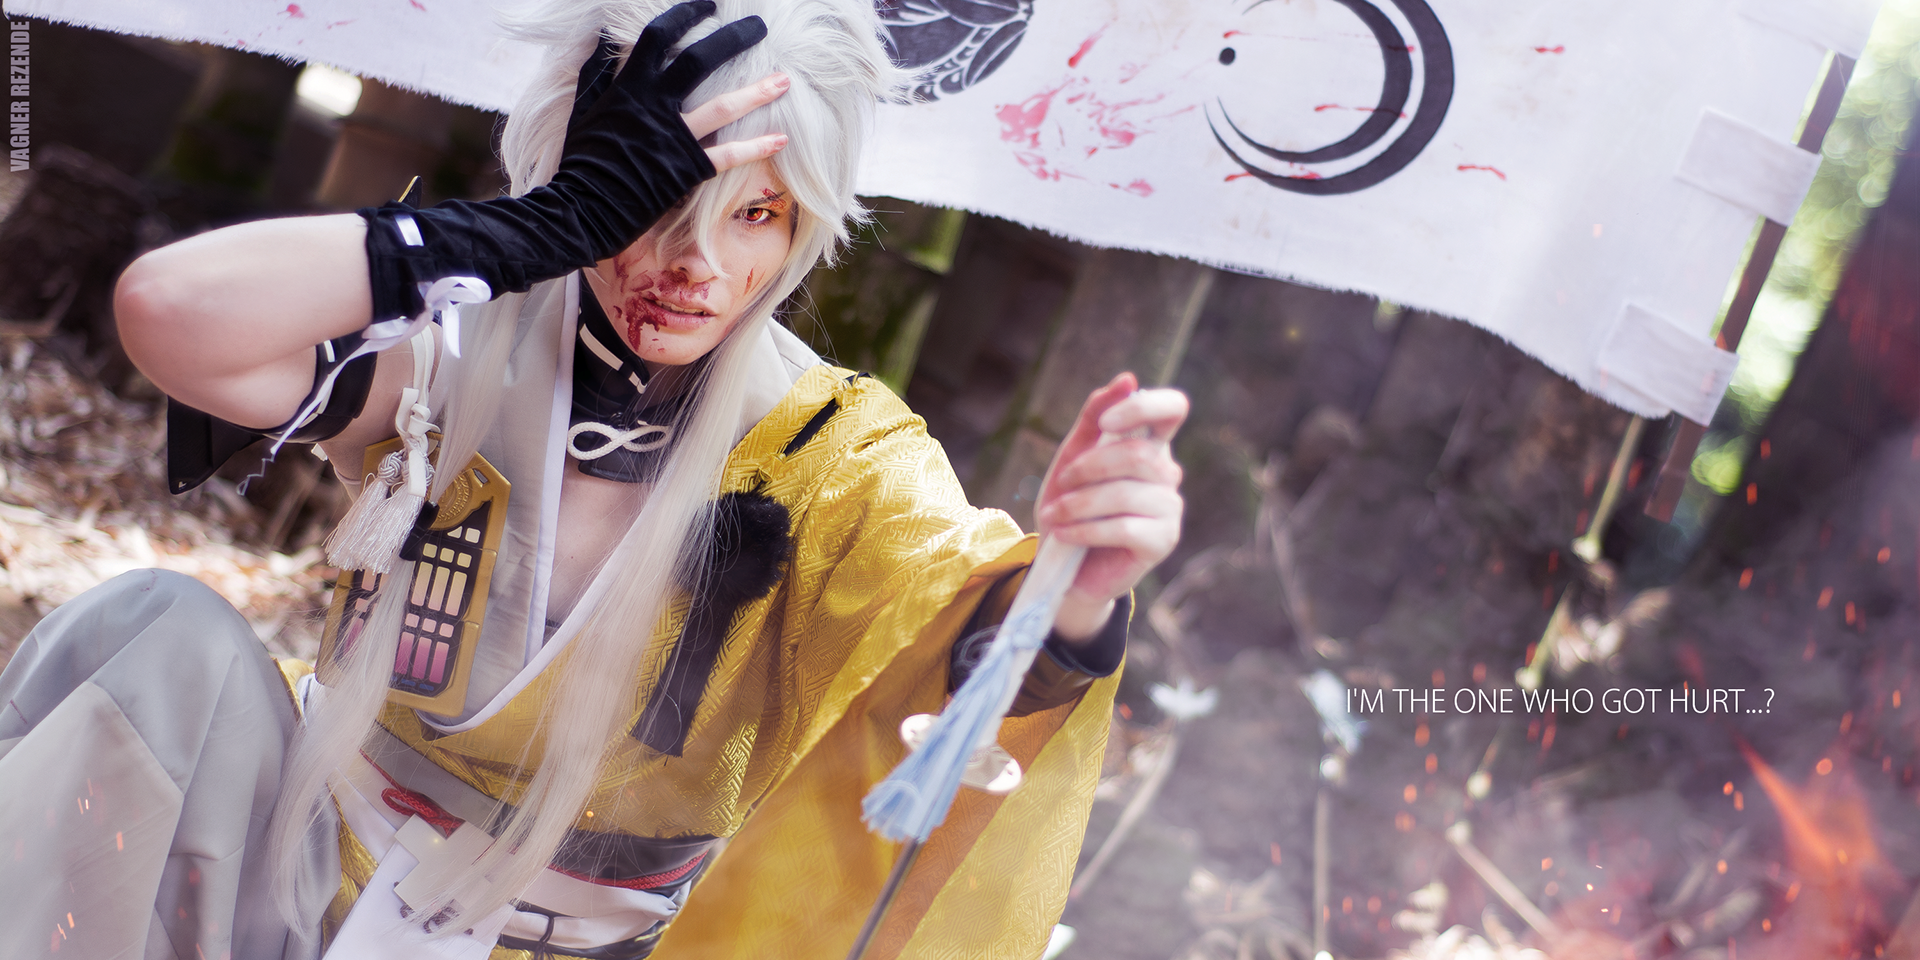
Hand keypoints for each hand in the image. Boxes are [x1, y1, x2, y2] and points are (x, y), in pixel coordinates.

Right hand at [356, 2, 775, 324]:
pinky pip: (727, 155)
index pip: (659, 36)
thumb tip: (600, 41)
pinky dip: (755, 147)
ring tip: (785, 80)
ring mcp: (672, 138)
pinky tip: (781, 139)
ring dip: (758, 92)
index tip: (707, 4)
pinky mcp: (685, 170)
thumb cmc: (581, 162)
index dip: (685, 15)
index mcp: (629, 86)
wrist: (579, 210)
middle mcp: (654, 106)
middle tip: (758, 27)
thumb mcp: (584, 110)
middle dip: (733, 38)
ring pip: (723, 106)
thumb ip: (596, 74)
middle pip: (700, 59)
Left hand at [1035, 373, 1188, 640]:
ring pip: (1126, 493)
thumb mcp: (1073, 456)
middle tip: (1061, 485)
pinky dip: (1085, 529)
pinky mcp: (1163, 541)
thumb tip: (1128, 379)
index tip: (1107, 421)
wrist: (1064, 566)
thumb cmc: (1071, 506)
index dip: (1143, 407)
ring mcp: (1170, 508)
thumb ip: (1095, 416)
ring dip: (1078, 504)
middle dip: (1089, 467)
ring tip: (1054, 517)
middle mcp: (1168, 472)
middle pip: (1138, 453)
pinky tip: (1065, 535)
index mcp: (1150, 444)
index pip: (1173, 408)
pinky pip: (1124, 527)